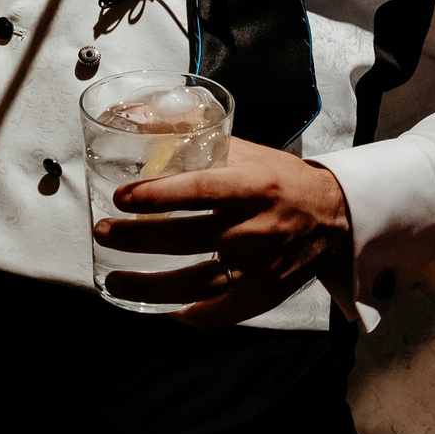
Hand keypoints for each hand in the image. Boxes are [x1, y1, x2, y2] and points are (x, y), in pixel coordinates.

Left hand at [95, 137, 353, 326]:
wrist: (331, 217)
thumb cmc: (280, 180)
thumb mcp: (246, 151)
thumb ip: (197, 140)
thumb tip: (136, 118)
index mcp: (253, 186)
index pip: (200, 190)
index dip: (157, 196)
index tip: (122, 197)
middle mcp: (256, 228)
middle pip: (186, 238)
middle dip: (136, 237)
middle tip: (103, 231)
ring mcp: (259, 266)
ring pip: (195, 282)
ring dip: (148, 285)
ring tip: (113, 280)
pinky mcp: (264, 294)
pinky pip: (221, 313)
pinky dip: (191, 315)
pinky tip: (164, 310)